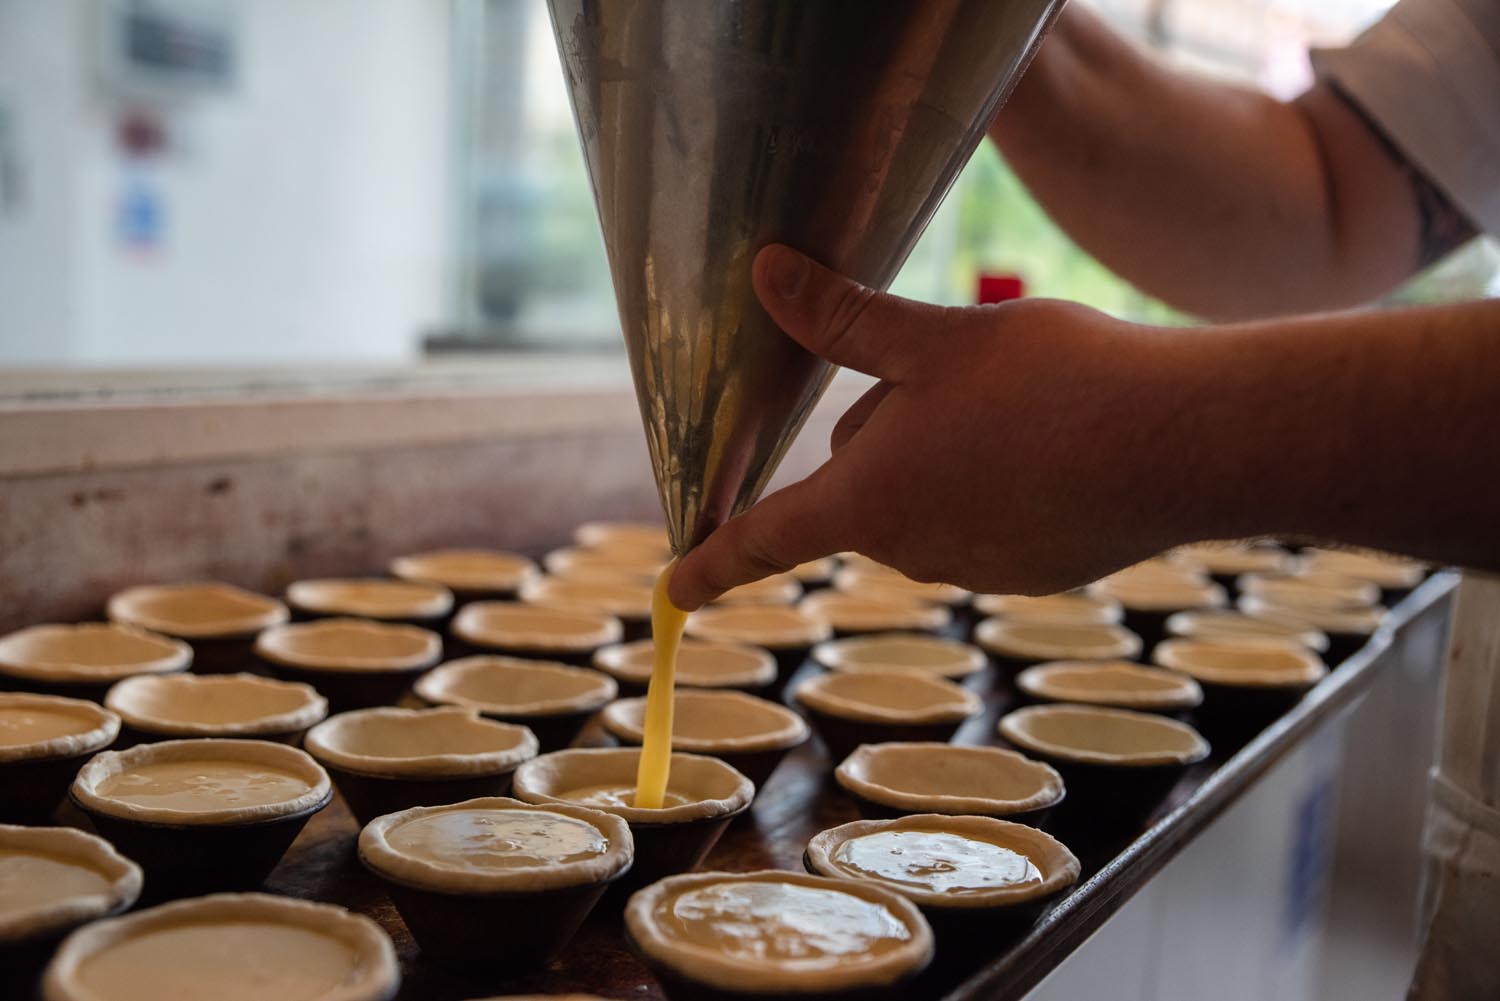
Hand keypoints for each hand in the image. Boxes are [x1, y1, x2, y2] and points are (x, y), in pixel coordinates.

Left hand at [669, 244, 1201, 609]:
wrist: (1186, 442)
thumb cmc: (1053, 384)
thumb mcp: (935, 339)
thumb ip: (844, 321)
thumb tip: (765, 276)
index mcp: (870, 501)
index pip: (766, 539)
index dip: (711, 561)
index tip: (671, 592)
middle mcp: (914, 550)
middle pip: (863, 487)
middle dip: (886, 434)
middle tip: (953, 376)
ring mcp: (978, 569)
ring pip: (929, 499)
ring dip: (948, 455)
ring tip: (1021, 406)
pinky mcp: (1036, 572)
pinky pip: (988, 520)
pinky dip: (1003, 483)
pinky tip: (1058, 443)